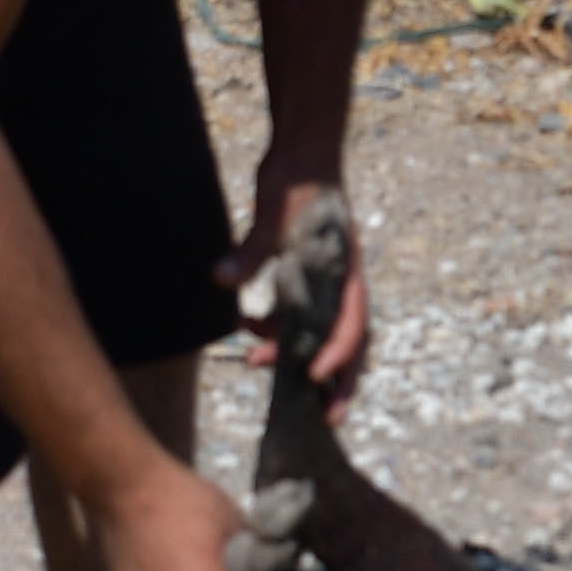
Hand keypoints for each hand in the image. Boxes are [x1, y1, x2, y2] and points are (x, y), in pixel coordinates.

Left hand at [222, 157, 370, 400]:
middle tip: (328, 420)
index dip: (334, 354)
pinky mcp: (307, 277)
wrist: (303, 150)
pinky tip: (247, 331)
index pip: (349, 322)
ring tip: (267, 376)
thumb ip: (250, 250)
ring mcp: (326, 281)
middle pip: (351, 342)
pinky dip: (278, 331)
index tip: (312, 378)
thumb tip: (220, 279)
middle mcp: (341, 281)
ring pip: (324, 334)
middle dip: (342, 382)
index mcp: (343, 270)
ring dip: (302, 360)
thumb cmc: (295, 179)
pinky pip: (299, 316)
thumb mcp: (272, 214)